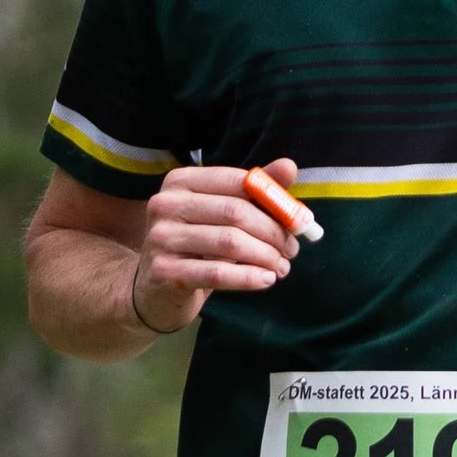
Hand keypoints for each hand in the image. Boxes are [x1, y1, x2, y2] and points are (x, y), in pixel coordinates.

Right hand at [132, 160, 308, 335]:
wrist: (158, 290)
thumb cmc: (199, 245)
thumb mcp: (224, 215)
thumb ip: (255, 190)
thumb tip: (289, 167)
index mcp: (181, 180)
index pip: (238, 181)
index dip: (275, 201)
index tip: (298, 222)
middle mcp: (165, 204)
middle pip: (235, 211)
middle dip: (273, 231)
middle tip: (292, 249)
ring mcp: (160, 237)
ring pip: (229, 242)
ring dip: (265, 256)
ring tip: (282, 267)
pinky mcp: (163, 271)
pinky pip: (217, 273)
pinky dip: (248, 277)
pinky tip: (266, 280)